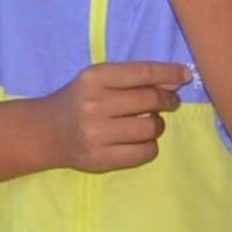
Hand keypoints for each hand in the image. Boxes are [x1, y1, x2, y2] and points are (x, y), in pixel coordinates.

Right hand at [26, 60, 191, 173]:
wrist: (45, 132)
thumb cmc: (79, 100)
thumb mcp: (99, 79)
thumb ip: (135, 78)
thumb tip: (177, 79)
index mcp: (94, 78)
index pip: (142, 72)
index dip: (169, 72)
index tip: (186, 75)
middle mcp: (94, 105)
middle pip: (150, 100)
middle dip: (168, 100)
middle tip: (170, 101)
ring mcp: (96, 135)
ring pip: (150, 128)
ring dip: (158, 125)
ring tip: (150, 123)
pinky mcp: (100, 160)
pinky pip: (144, 153)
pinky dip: (150, 146)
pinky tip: (141, 141)